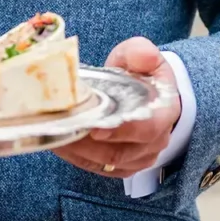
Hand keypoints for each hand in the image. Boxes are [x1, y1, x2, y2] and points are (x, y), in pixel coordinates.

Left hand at [53, 37, 180, 177]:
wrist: (145, 94)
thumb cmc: (141, 74)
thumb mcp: (142, 55)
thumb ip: (140, 52)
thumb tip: (142, 56)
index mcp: (164, 114)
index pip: (146, 129)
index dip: (120, 131)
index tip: (94, 128)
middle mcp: (155, 142)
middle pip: (119, 152)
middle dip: (87, 144)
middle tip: (62, 128)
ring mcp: (138, 158)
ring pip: (105, 163)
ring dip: (77, 151)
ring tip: (55, 133)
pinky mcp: (121, 167)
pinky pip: (97, 167)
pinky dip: (76, 157)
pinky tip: (59, 141)